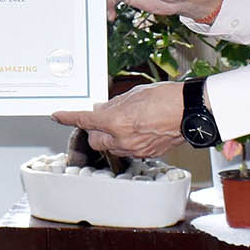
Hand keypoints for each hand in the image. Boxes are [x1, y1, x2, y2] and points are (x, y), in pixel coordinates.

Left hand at [52, 81, 185, 157]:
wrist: (192, 111)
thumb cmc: (166, 98)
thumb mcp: (133, 95)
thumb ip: (112, 105)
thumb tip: (99, 110)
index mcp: (116, 122)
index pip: (84, 120)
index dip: (68, 118)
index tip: (58, 116)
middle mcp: (122, 139)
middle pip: (94, 140)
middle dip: (94, 129)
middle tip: (102, 116)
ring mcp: (135, 149)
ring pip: (110, 147)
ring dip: (109, 136)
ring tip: (123, 121)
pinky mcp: (146, 154)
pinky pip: (127, 149)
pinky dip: (125, 140)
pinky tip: (136, 129)